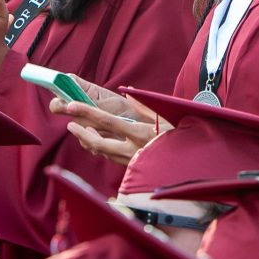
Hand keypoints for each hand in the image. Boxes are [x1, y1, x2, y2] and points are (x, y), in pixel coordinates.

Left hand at [49, 77, 168, 165]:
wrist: (188, 164)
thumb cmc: (179, 137)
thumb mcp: (164, 118)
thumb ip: (144, 105)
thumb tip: (129, 90)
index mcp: (139, 133)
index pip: (107, 121)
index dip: (87, 112)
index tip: (71, 106)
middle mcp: (132, 148)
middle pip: (97, 142)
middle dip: (80, 133)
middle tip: (70, 124)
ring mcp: (131, 161)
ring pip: (101, 152)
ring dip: (88, 141)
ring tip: (80, 131)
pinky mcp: (132, 168)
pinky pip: (110, 158)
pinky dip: (100, 149)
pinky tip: (97, 142)